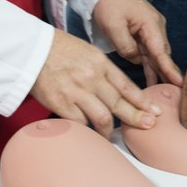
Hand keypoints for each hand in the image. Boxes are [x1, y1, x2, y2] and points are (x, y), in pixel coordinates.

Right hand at [30, 29, 163, 135]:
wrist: (31, 49)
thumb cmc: (59, 49)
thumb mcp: (88, 52)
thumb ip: (103, 71)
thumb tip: (117, 91)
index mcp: (100, 63)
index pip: (127, 86)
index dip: (142, 101)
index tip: (154, 111)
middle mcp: (92, 78)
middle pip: (119, 103)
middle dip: (136, 117)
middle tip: (148, 126)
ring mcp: (76, 92)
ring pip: (102, 118)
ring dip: (110, 131)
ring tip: (113, 137)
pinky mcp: (61, 104)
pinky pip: (80, 123)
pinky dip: (87, 131)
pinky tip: (91, 136)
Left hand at [89, 0, 182, 87]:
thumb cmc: (109, 4)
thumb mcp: (113, 25)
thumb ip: (126, 46)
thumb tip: (136, 60)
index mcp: (151, 24)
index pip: (161, 51)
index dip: (170, 69)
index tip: (180, 82)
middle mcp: (155, 28)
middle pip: (162, 55)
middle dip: (168, 74)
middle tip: (176, 94)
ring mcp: (151, 32)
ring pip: (156, 56)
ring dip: (159, 72)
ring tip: (166, 93)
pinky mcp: (144, 35)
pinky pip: (149, 54)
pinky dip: (151, 66)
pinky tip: (153, 81)